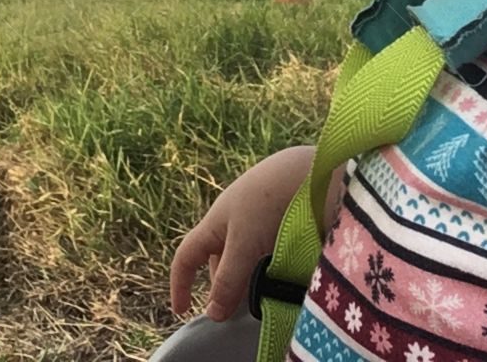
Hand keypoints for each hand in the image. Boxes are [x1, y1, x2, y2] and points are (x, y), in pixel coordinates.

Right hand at [169, 145, 315, 321]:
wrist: (307, 171)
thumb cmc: (267, 203)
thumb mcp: (244, 245)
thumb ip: (228, 280)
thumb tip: (212, 315)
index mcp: (214, 224)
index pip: (186, 256)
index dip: (180, 283)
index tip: (181, 312)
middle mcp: (232, 221)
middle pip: (218, 261)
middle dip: (223, 287)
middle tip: (238, 313)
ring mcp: (257, 220)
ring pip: (244, 258)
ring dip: (248, 279)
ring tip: (265, 298)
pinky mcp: (280, 220)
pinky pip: (266, 252)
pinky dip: (268, 269)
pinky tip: (283, 279)